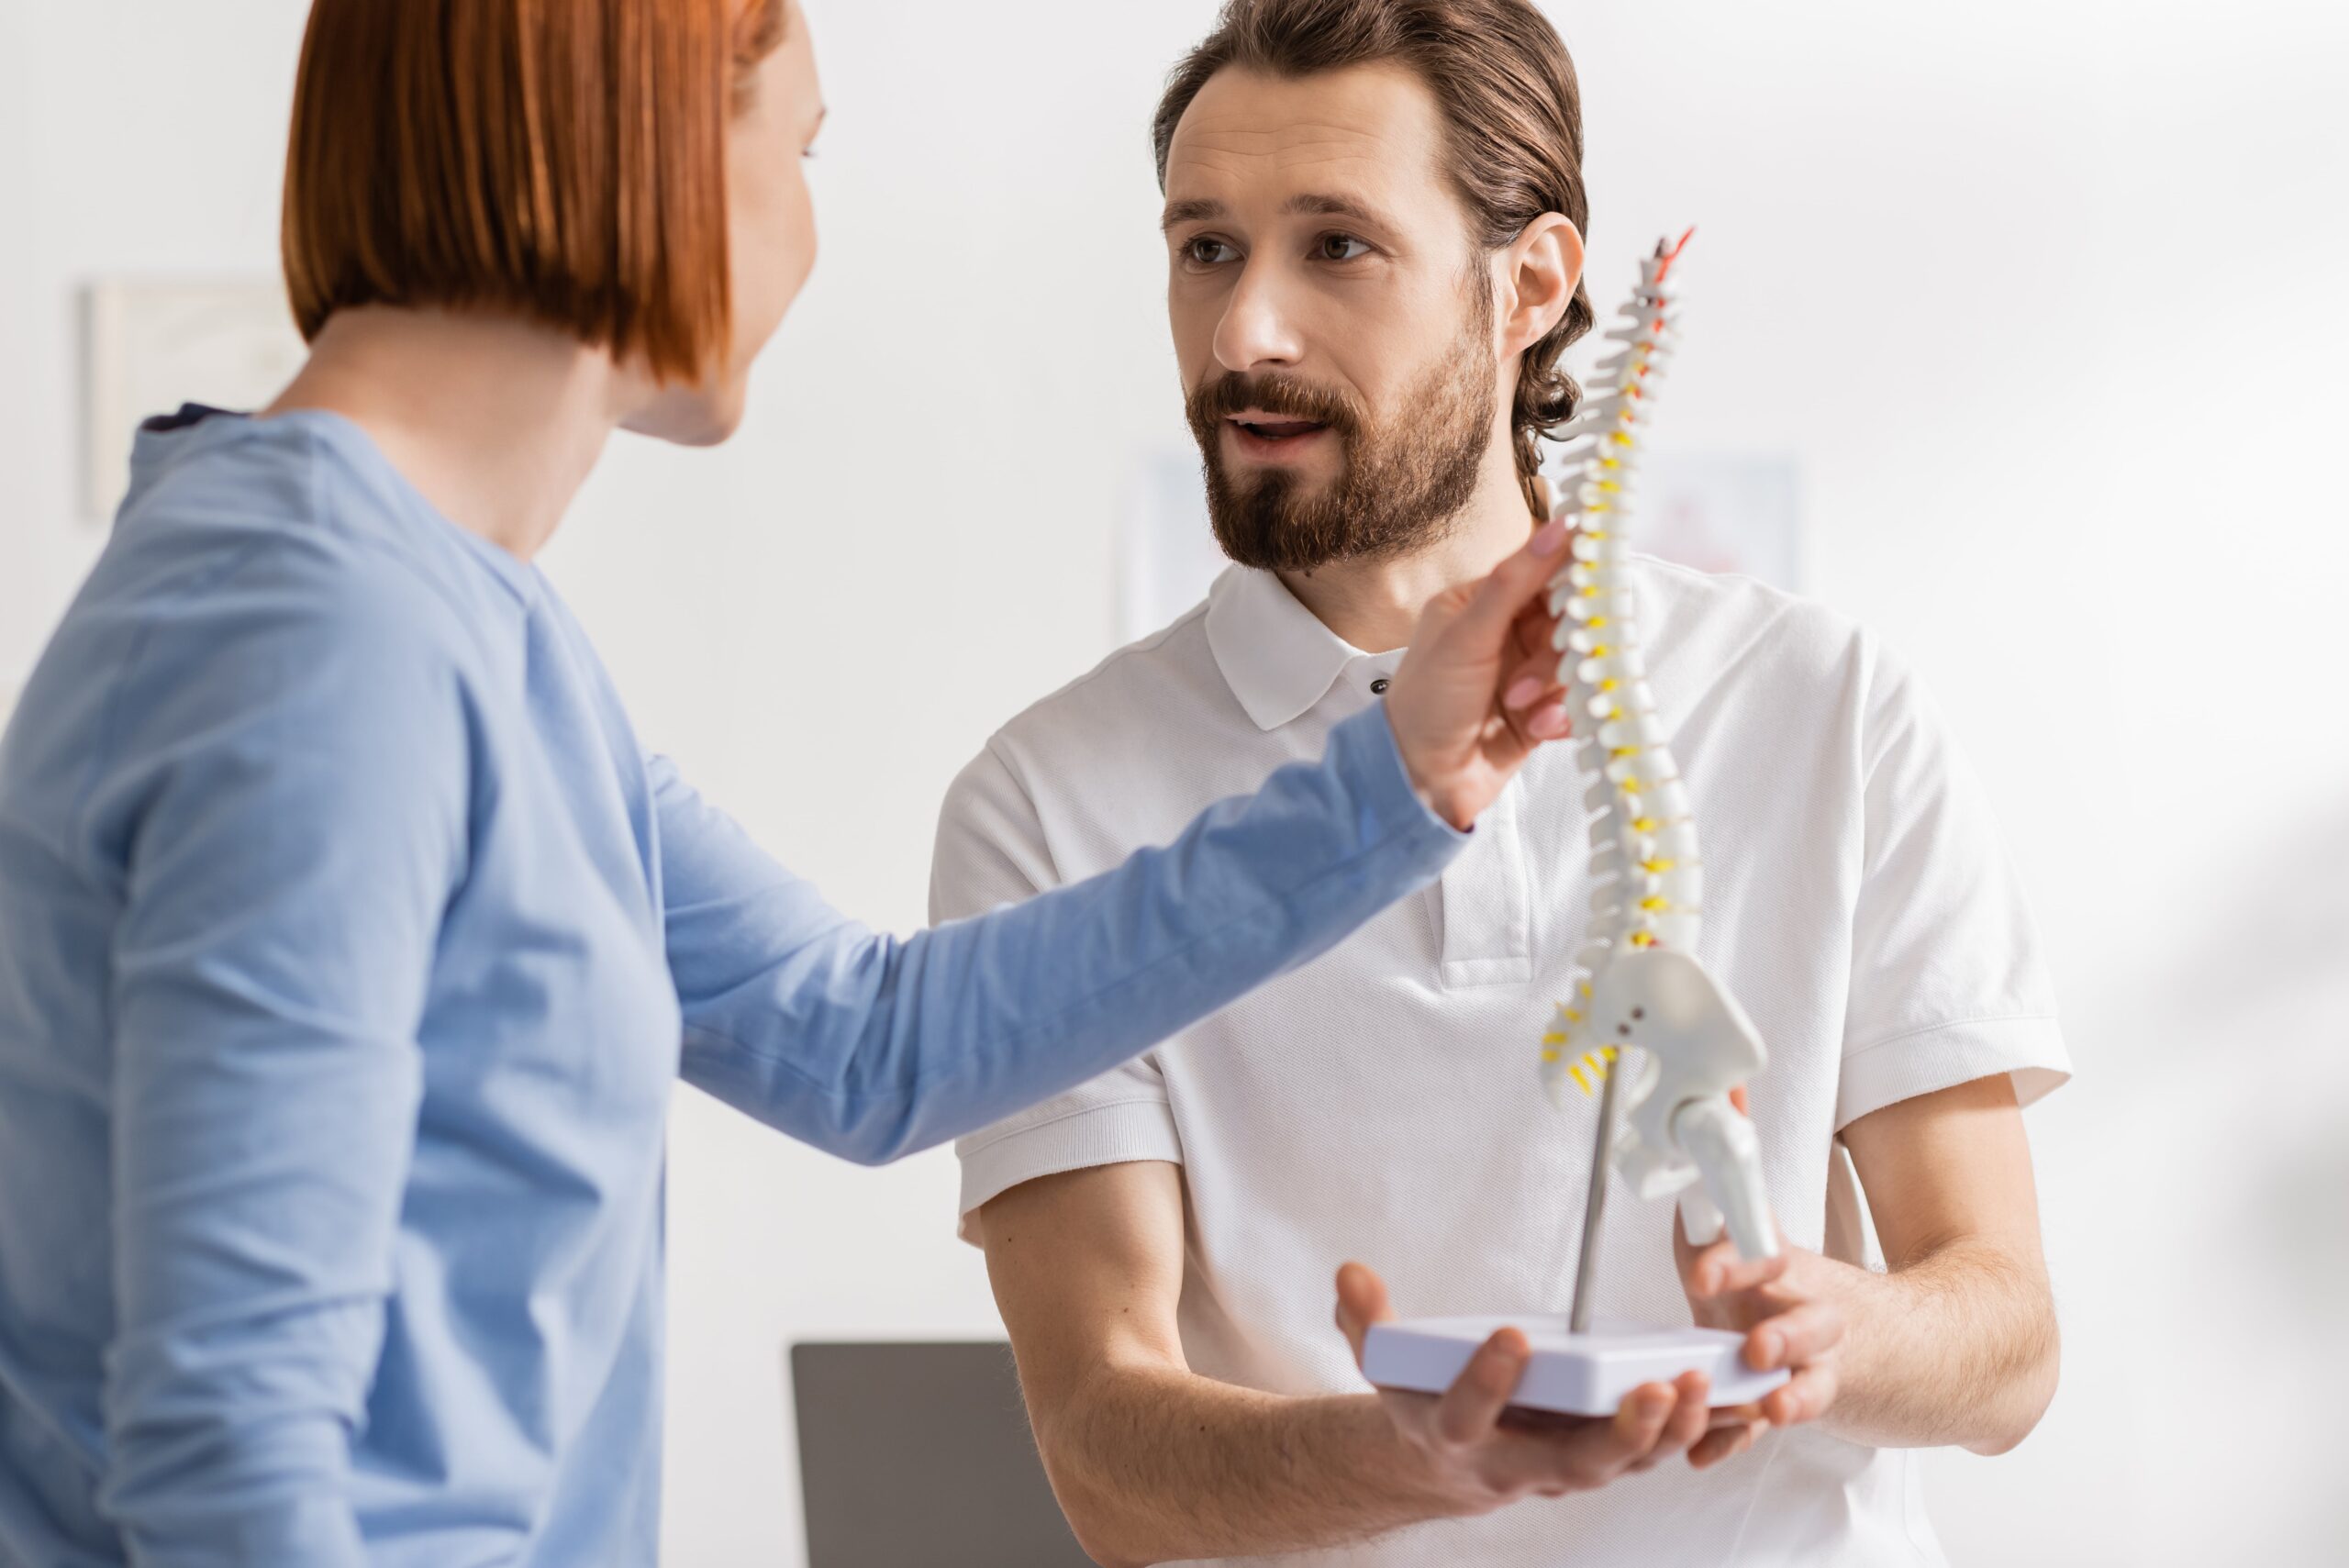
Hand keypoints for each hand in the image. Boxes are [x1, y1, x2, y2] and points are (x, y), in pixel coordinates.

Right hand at [1334, 1261, 1707, 1513]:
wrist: (1443, 1464)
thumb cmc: (1422, 1400)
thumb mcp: (1383, 1361)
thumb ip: (1369, 1320)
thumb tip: (1351, 1272)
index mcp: (1453, 1434)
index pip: (1467, 1415)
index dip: (1487, 1382)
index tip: (1512, 1337)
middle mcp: (1512, 1465)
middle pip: (1569, 1465)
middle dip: (1613, 1435)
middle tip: (1650, 1391)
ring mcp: (1560, 1472)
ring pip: (1620, 1466)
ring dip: (1663, 1433)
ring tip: (1696, 1386)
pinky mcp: (1597, 1463)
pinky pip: (1648, 1456)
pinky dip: (1687, 1434)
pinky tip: (1723, 1400)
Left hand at [1381, 519, 1575, 829]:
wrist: (1418, 782)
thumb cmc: (1427, 702)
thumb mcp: (1467, 634)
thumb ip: (1515, 581)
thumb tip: (1561, 526)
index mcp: (1480, 601)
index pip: (1543, 572)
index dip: (1573, 580)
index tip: (1595, 589)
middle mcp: (1504, 633)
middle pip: (1567, 619)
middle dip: (1559, 648)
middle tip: (1531, 672)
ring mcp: (1523, 673)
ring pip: (1575, 662)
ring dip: (1554, 686)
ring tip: (1520, 705)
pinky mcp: (1538, 711)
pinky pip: (1574, 701)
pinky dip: (1561, 714)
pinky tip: (1537, 728)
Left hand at [1673, 1210, 1846, 1464]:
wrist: (1873, 1338)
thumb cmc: (1782, 1288)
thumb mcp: (1750, 1249)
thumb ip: (1712, 1226)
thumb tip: (1682, 1189)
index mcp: (1789, 1272)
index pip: (1769, 1255)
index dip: (1738, 1262)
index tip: (1703, 1275)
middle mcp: (1811, 1317)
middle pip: (1811, 1324)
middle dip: (1786, 1336)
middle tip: (1757, 1349)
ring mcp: (1813, 1367)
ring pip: (1812, 1384)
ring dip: (1792, 1397)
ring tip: (1772, 1409)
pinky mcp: (1794, 1405)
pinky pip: (1766, 1431)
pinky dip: (1736, 1443)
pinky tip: (1702, 1455)